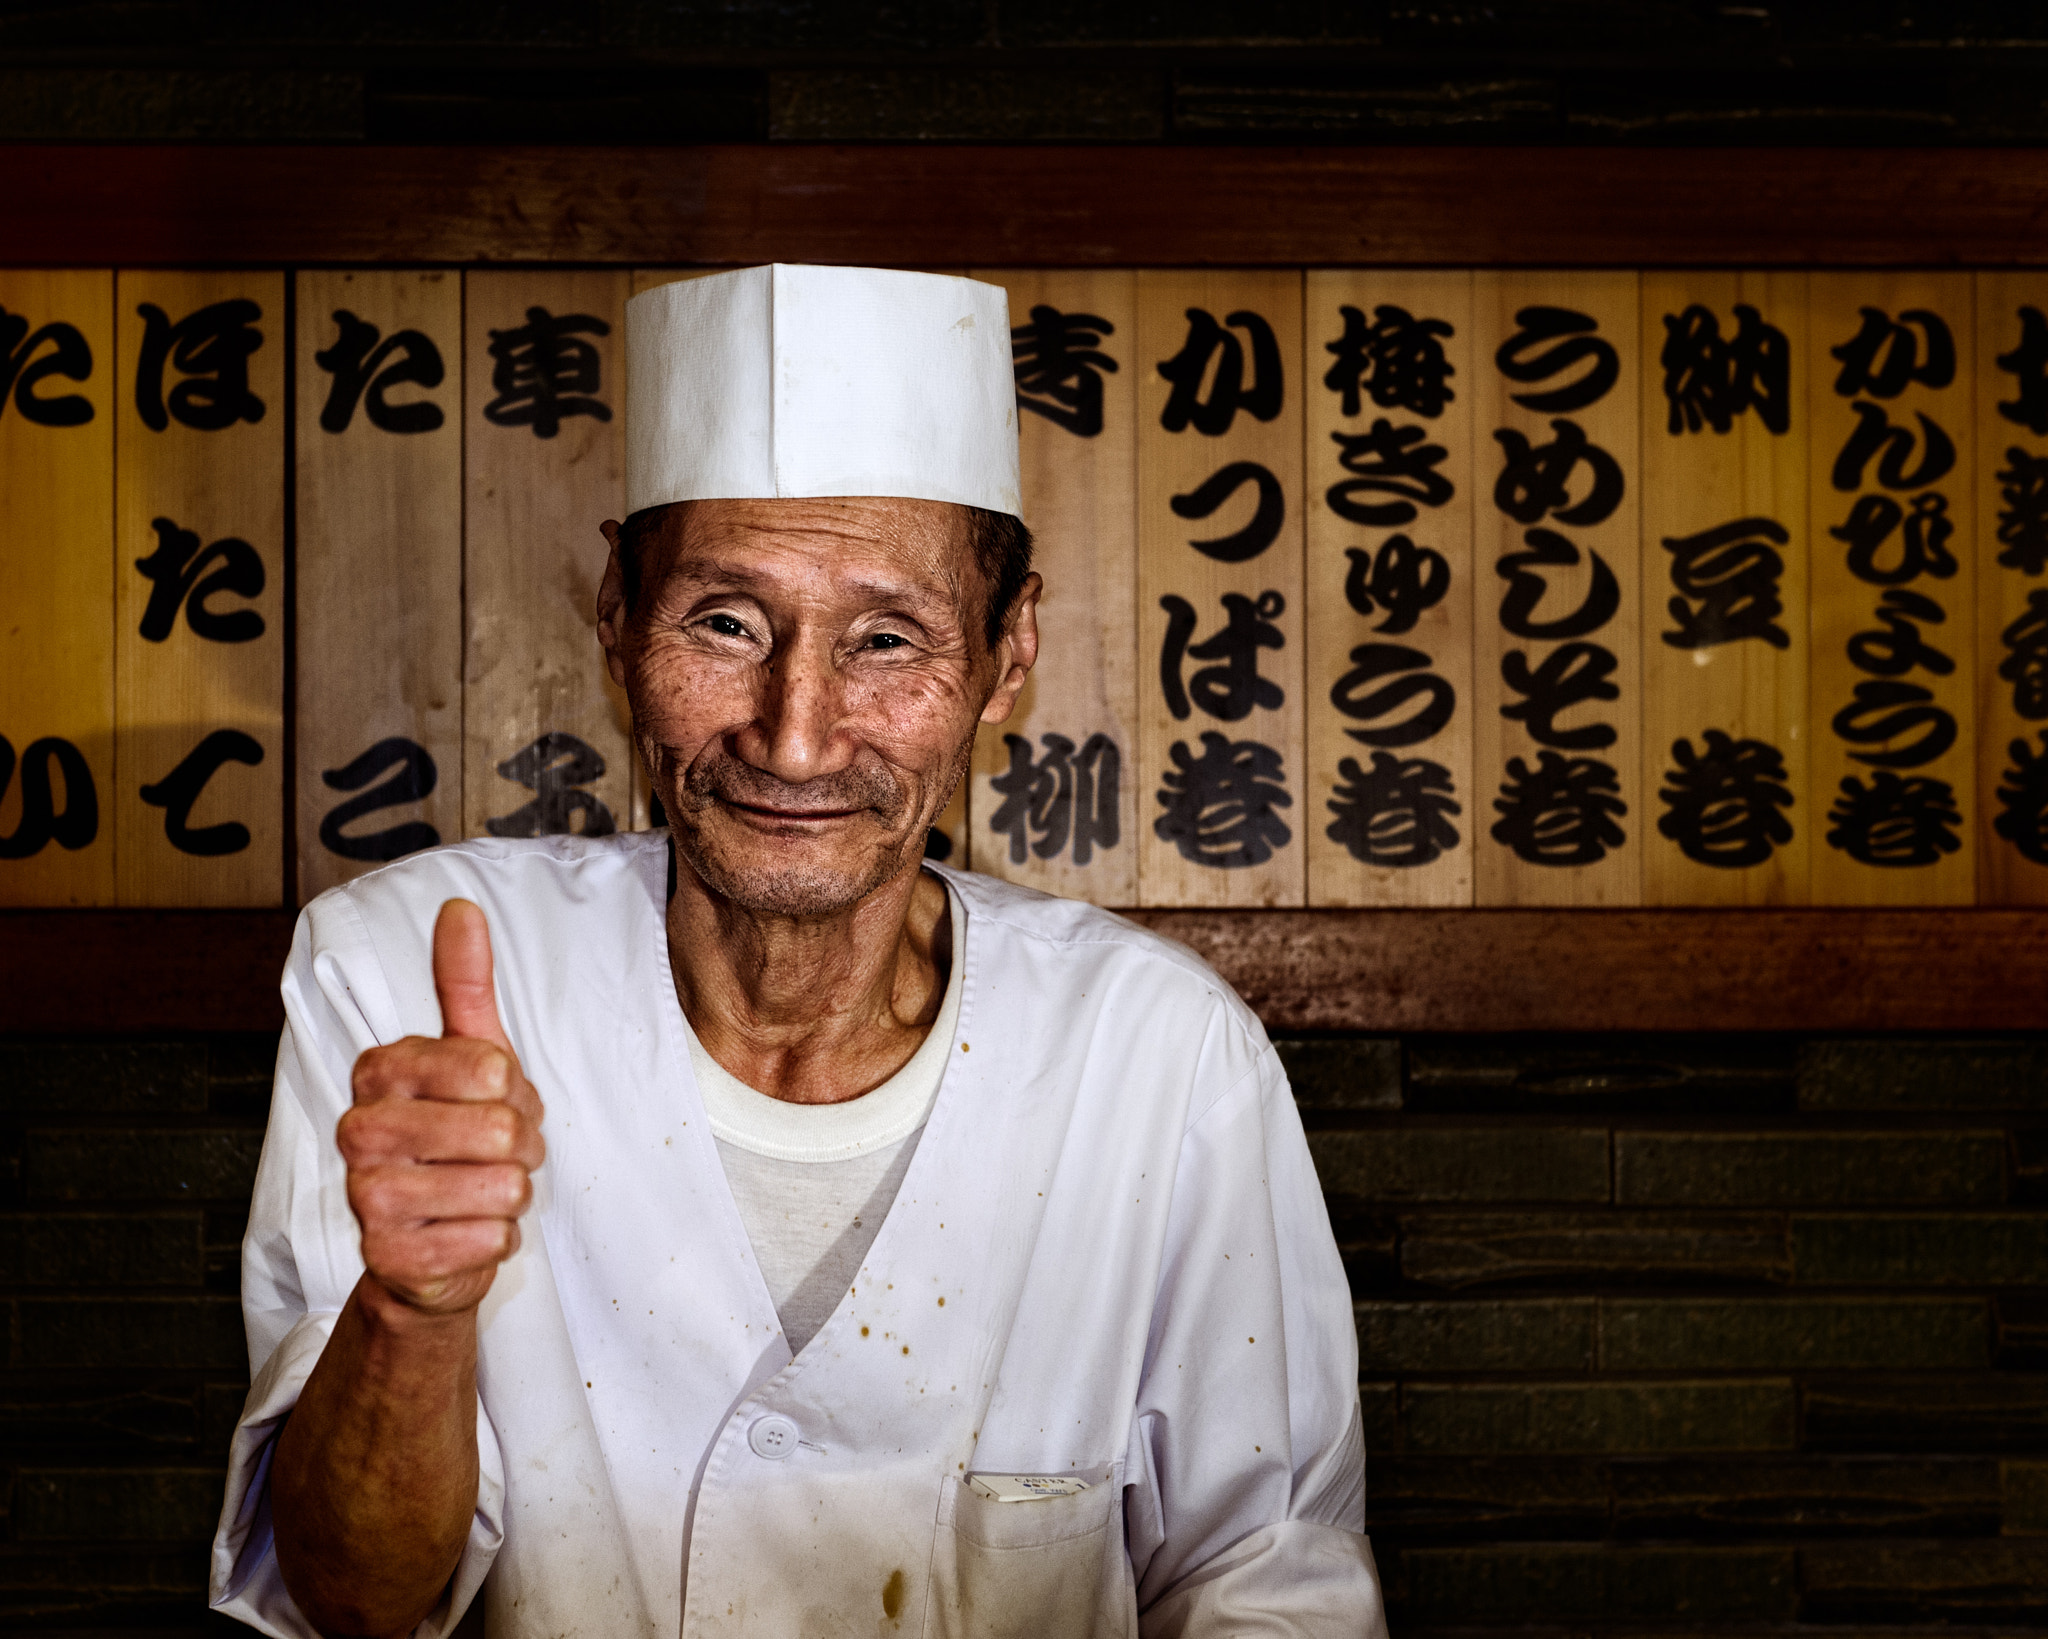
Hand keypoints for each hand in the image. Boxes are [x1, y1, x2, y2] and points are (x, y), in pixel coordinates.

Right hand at [339, 899, 546, 1316]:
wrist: (431, 1246)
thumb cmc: (459, 1140)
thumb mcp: (472, 1055)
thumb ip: (464, 983)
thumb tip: (460, 909)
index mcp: (380, 1070)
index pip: (491, 1066)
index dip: (514, 1092)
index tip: (490, 1102)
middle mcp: (359, 1128)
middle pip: (501, 1128)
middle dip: (521, 1149)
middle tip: (495, 1157)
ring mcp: (366, 1197)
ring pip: (501, 1185)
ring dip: (512, 1195)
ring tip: (480, 1194)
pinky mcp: (387, 1257)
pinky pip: (490, 1239)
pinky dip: (498, 1240)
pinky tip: (465, 1234)